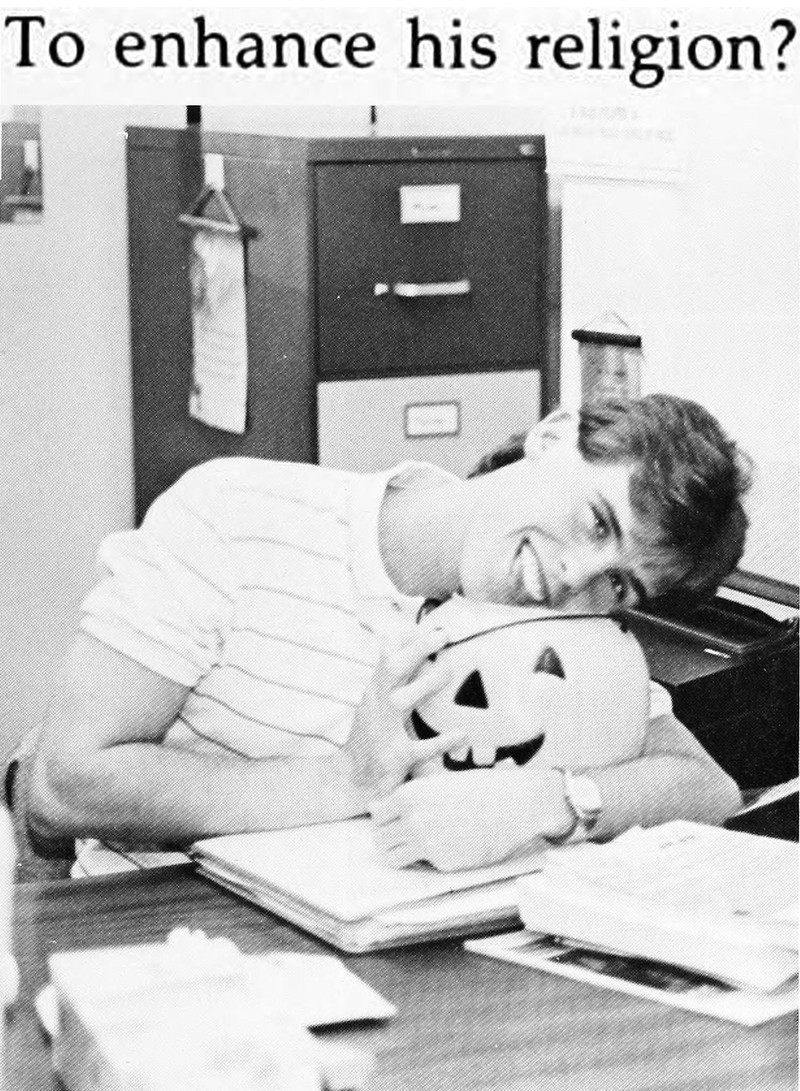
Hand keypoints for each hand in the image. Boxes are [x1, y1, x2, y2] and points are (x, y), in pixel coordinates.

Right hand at [344, 626, 464, 802]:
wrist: (351, 778)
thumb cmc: (371, 735)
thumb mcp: (376, 700)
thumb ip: (393, 673)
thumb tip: (404, 637)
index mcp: (376, 691)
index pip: (386, 657)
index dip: (405, 637)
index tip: (426, 620)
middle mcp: (377, 705)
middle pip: (393, 669)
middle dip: (416, 650)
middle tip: (442, 634)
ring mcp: (385, 730)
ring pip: (402, 700)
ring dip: (425, 684)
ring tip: (448, 670)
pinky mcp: (395, 757)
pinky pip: (421, 747)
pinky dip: (442, 740)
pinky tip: (462, 733)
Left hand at [371, 766, 572, 871]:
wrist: (515, 804)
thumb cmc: (479, 789)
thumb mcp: (439, 783)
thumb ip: (406, 797)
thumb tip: (373, 808)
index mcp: (410, 795)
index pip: (377, 816)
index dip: (387, 820)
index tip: (400, 821)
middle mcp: (413, 820)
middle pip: (380, 840)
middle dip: (390, 840)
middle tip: (409, 838)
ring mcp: (428, 843)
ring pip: (392, 858)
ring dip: (403, 855)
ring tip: (422, 847)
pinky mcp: (444, 863)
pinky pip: (425, 865)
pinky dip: (433, 860)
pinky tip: (453, 846)